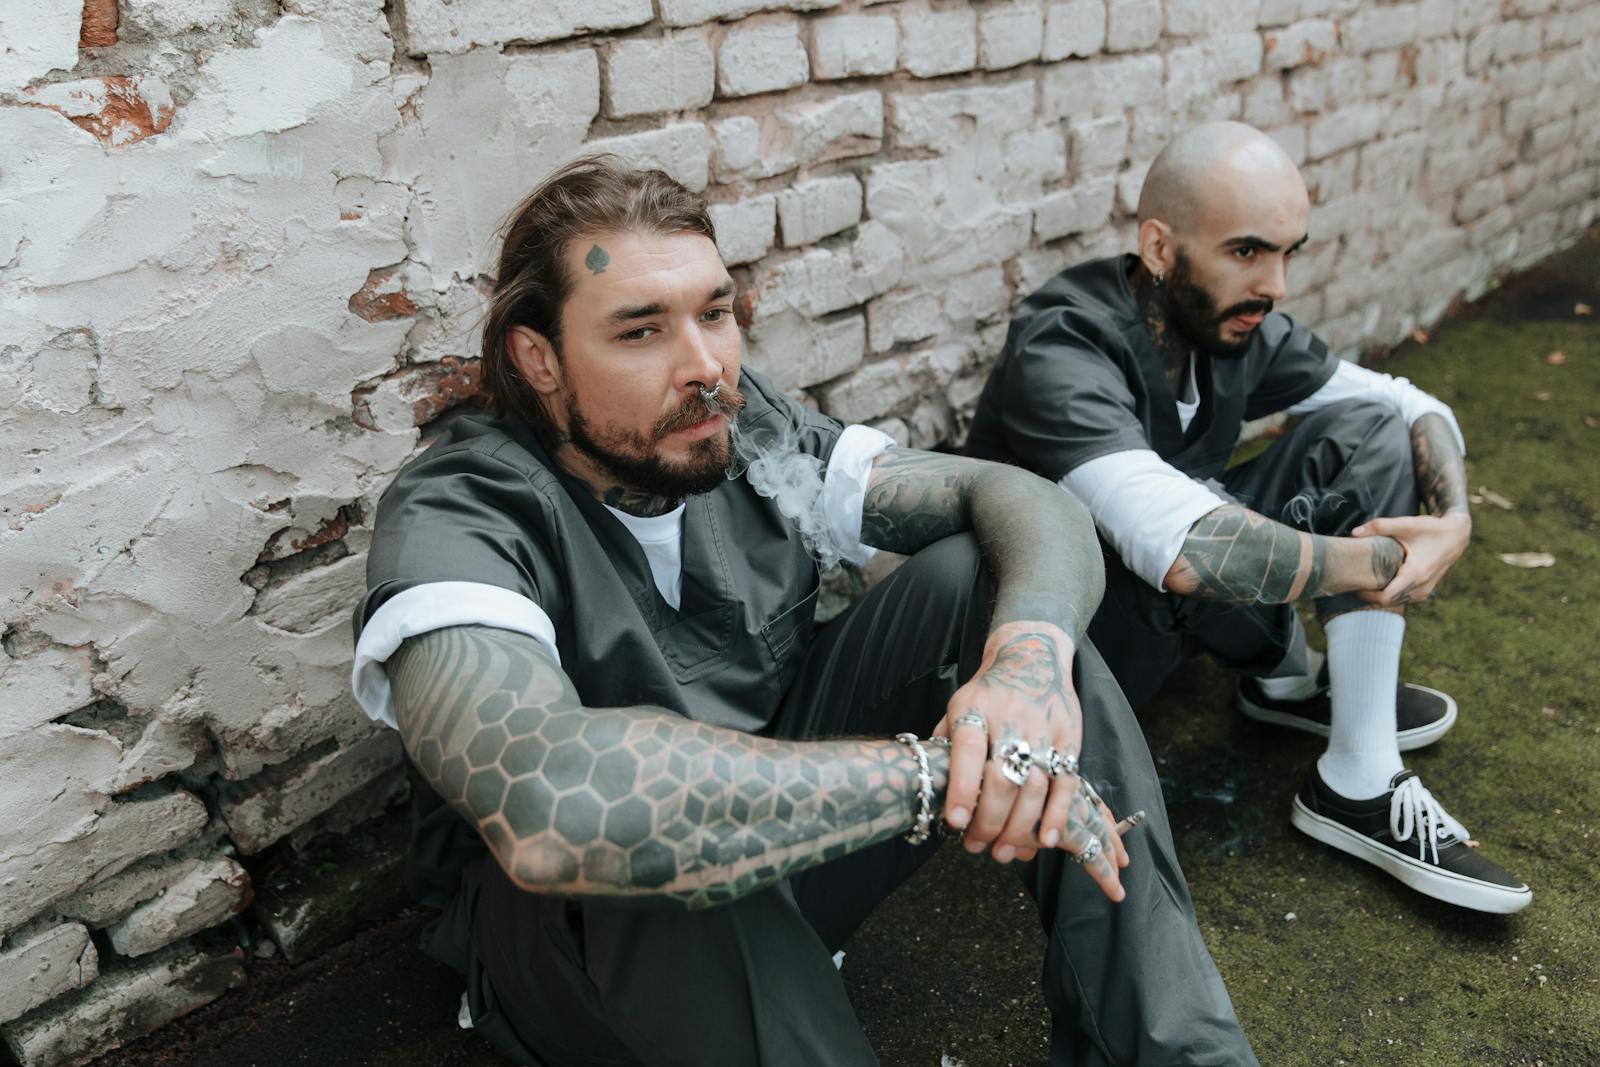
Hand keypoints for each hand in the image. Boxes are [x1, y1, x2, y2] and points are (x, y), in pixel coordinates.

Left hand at [932, 622, 1128, 901]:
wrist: (1032, 656)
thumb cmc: (987, 693)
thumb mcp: (957, 707)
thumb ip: (946, 746)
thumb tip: (929, 793)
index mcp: (974, 709)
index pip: (968, 752)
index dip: (963, 790)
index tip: (956, 823)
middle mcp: (1010, 718)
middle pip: (1003, 777)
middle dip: (990, 820)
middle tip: (976, 846)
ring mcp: (1043, 729)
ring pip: (1034, 786)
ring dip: (1020, 827)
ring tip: (1003, 852)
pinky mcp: (1070, 738)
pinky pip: (1066, 782)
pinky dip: (1058, 815)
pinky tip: (1047, 840)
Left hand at [1353, 512, 1470, 605]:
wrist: (1456, 535)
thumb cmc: (1431, 529)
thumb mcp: (1407, 524)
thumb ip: (1380, 526)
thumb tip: (1354, 532)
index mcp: (1416, 573)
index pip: (1386, 597)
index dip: (1367, 594)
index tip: (1355, 584)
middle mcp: (1422, 587)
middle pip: (1388, 601)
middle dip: (1370, 595)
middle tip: (1356, 582)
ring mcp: (1425, 591)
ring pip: (1396, 601)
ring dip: (1380, 595)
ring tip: (1366, 581)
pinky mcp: (1425, 591)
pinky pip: (1403, 598)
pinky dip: (1391, 594)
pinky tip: (1381, 581)